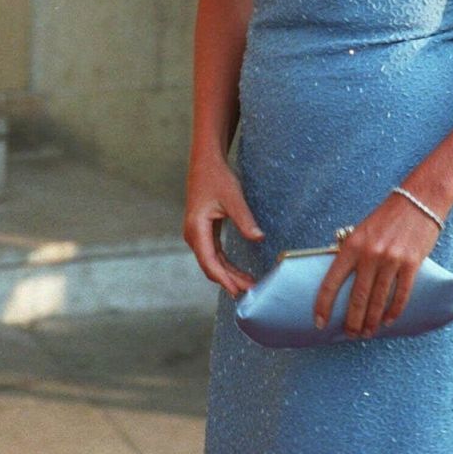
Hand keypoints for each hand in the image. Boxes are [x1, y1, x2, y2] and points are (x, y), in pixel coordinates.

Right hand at [183, 154, 263, 296]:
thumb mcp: (233, 198)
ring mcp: (197, 234)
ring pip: (212, 261)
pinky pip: (214, 253)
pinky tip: (237, 272)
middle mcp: (193, 235)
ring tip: (247, 284)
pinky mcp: (203, 231)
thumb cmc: (217, 178)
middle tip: (250, 291)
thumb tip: (259, 238)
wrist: (206, 162)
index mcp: (197, 229)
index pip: (210, 262)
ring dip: (228, 274)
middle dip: (229, 280)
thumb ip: (245, 220)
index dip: (224, 279)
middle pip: (210, 266)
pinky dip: (225, 264)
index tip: (238, 291)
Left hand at [314, 193, 441, 338]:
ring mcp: (391, 260)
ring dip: (372, 321)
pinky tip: (388, 320)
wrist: (418, 200)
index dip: (323, 305)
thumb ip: (351, 253)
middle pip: (357, 298)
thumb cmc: (387, 217)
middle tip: (350, 334)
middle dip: (352, 321)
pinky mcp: (411, 264)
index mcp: (352, 245)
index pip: (332, 281)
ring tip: (368, 333)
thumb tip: (341, 281)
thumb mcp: (361, 231)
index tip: (319, 322)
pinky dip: (394, 311)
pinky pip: (401, 295)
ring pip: (378, 300)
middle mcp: (369, 254)